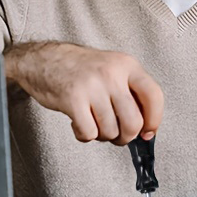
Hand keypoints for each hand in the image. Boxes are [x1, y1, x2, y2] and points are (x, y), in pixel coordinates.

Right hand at [5, 42, 163, 144]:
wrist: (42, 59)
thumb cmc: (82, 71)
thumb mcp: (114, 70)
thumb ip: (132, 94)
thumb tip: (147, 129)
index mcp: (127, 65)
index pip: (154, 96)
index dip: (154, 120)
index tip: (147, 132)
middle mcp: (111, 73)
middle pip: (133, 122)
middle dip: (126, 137)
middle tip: (117, 134)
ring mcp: (92, 85)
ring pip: (111, 131)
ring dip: (104, 136)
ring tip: (95, 123)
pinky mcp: (72, 99)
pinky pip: (90, 133)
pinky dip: (85, 135)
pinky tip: (80, 124)